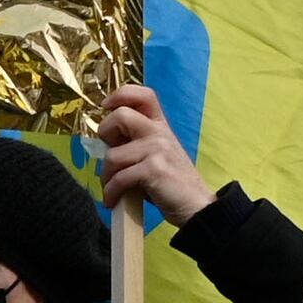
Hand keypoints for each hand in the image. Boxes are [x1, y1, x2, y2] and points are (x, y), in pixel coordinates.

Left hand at [90, 83, 211, 222]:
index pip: (143, 95)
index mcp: (160, 126)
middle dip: (106, 135)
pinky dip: (111, 192)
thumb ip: (135, 142)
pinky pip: (119, 178)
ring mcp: (158, 149)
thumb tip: (107, 142)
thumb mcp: (156, 154)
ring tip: (113, 188)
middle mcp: (160, 132)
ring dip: (107, 176)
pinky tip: (113, 200)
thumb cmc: (170, 182)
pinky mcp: (154, 169)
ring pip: (113, 155)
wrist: (196, 206)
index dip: (121, 95)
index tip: (107, 106)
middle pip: (120, 116)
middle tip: (112, 155)